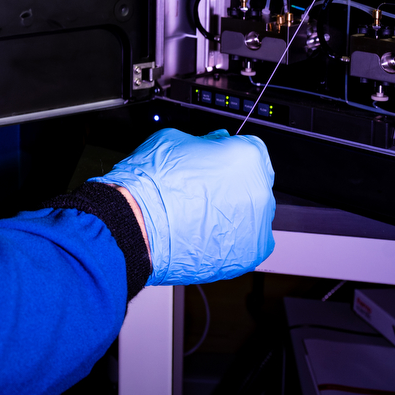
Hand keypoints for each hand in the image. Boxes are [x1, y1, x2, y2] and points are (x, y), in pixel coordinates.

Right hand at [95, 129, 275, 285]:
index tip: (218, 163)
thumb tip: (214, 143)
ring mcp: (257, 225)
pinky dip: (230, 238)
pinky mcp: (249, 254)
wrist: (136, 225)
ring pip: (252, 213)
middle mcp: (259, 190)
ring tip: (200, 215)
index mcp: (245, 157)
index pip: (251, 149)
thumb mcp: (174, 141)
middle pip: (255, 182)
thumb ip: (205, 142)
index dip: (230, 155)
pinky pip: (247, 241)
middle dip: (234, 183)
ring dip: (233, 212)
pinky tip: (205, 233)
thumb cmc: (151, 184)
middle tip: (205, 190)